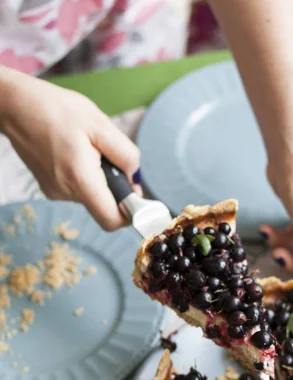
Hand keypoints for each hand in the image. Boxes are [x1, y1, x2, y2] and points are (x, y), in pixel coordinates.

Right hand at [0, 67, 140, 230]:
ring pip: (92, 197)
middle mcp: (66, 193)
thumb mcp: (100, 124)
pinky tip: (75, 152)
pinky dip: (85, 176)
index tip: (138, 198)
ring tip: (87, 148)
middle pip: (105, 207)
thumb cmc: (56, 109)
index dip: (130, 213)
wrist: (14, 106)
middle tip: (108, 157)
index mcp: (81, 180)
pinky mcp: (50, 188)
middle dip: (115, 187)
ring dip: (99, 178)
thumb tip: (137, 181)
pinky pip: (78, 189)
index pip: (112, 220)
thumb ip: (126, 155)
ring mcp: (55, 193)